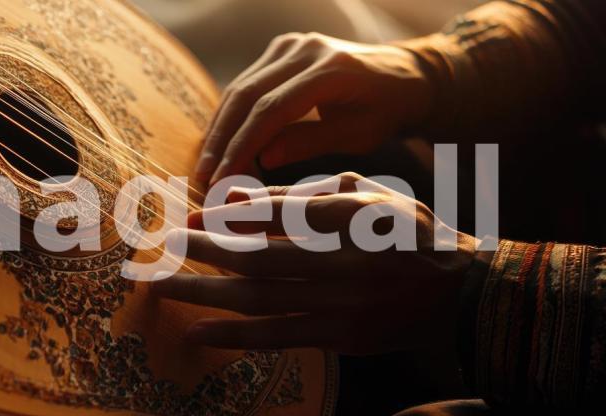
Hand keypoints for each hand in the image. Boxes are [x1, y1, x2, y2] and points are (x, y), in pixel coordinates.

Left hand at [153, 173, 475, 354]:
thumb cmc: (410, 233)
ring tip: (160, 288)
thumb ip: (311, 193)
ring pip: (260, 299)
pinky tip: (196, 331)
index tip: (192, 213)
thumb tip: (240, 195)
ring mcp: (342, 305)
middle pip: (260, 257)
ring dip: (205, 293)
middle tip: (162, 247)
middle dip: (204, 252)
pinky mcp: (340, 337)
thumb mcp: (372, 195)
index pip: (282, 213)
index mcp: (356, 218)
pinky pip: (278, 337)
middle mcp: (345, 262)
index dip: (232, 214)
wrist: (460, 294)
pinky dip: (234, 335)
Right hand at [195, 33, 432, 184]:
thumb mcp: (357, 134)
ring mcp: (290, 45)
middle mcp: (305, 49)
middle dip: (222, 140)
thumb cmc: (385, 110)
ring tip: (206, 167)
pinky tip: (218, 144)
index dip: (243, 146)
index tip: (224, 179)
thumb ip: (310, 142)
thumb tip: (261, 158)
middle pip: (247, 95)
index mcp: (331, 69)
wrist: (401, 75)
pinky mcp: (280, 50)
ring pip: (240, 88)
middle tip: (204, 177)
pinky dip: (231, 116)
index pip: (272, 110)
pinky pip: (246, 84)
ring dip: (219, 129)